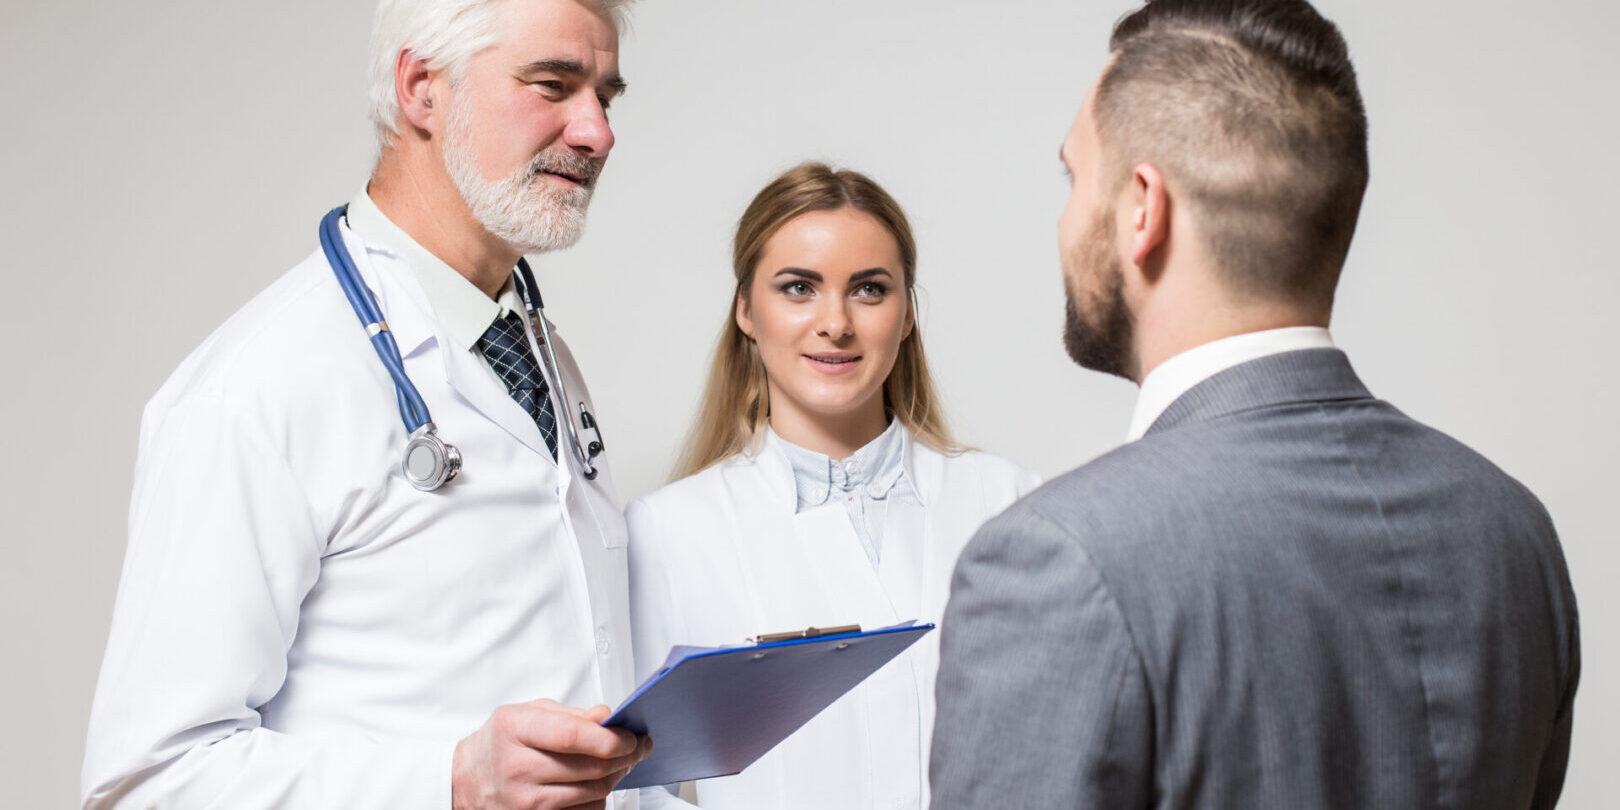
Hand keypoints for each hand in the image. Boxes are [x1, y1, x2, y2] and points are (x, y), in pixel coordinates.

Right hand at [452, 699, 650, 809]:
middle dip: (624, 757)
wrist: (468, 781)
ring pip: (592, 792)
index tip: (631, 736)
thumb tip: (607, 717)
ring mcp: (525, 802)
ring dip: (616, 776)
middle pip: (589, 768)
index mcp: (515, 730)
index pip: (572, 737)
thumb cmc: (501, 742)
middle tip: (639, 747)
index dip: (610, 738)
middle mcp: (518, 768)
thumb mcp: (527, 713)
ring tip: (621, 762)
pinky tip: (598, 782)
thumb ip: (569, 714)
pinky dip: (599, 797)